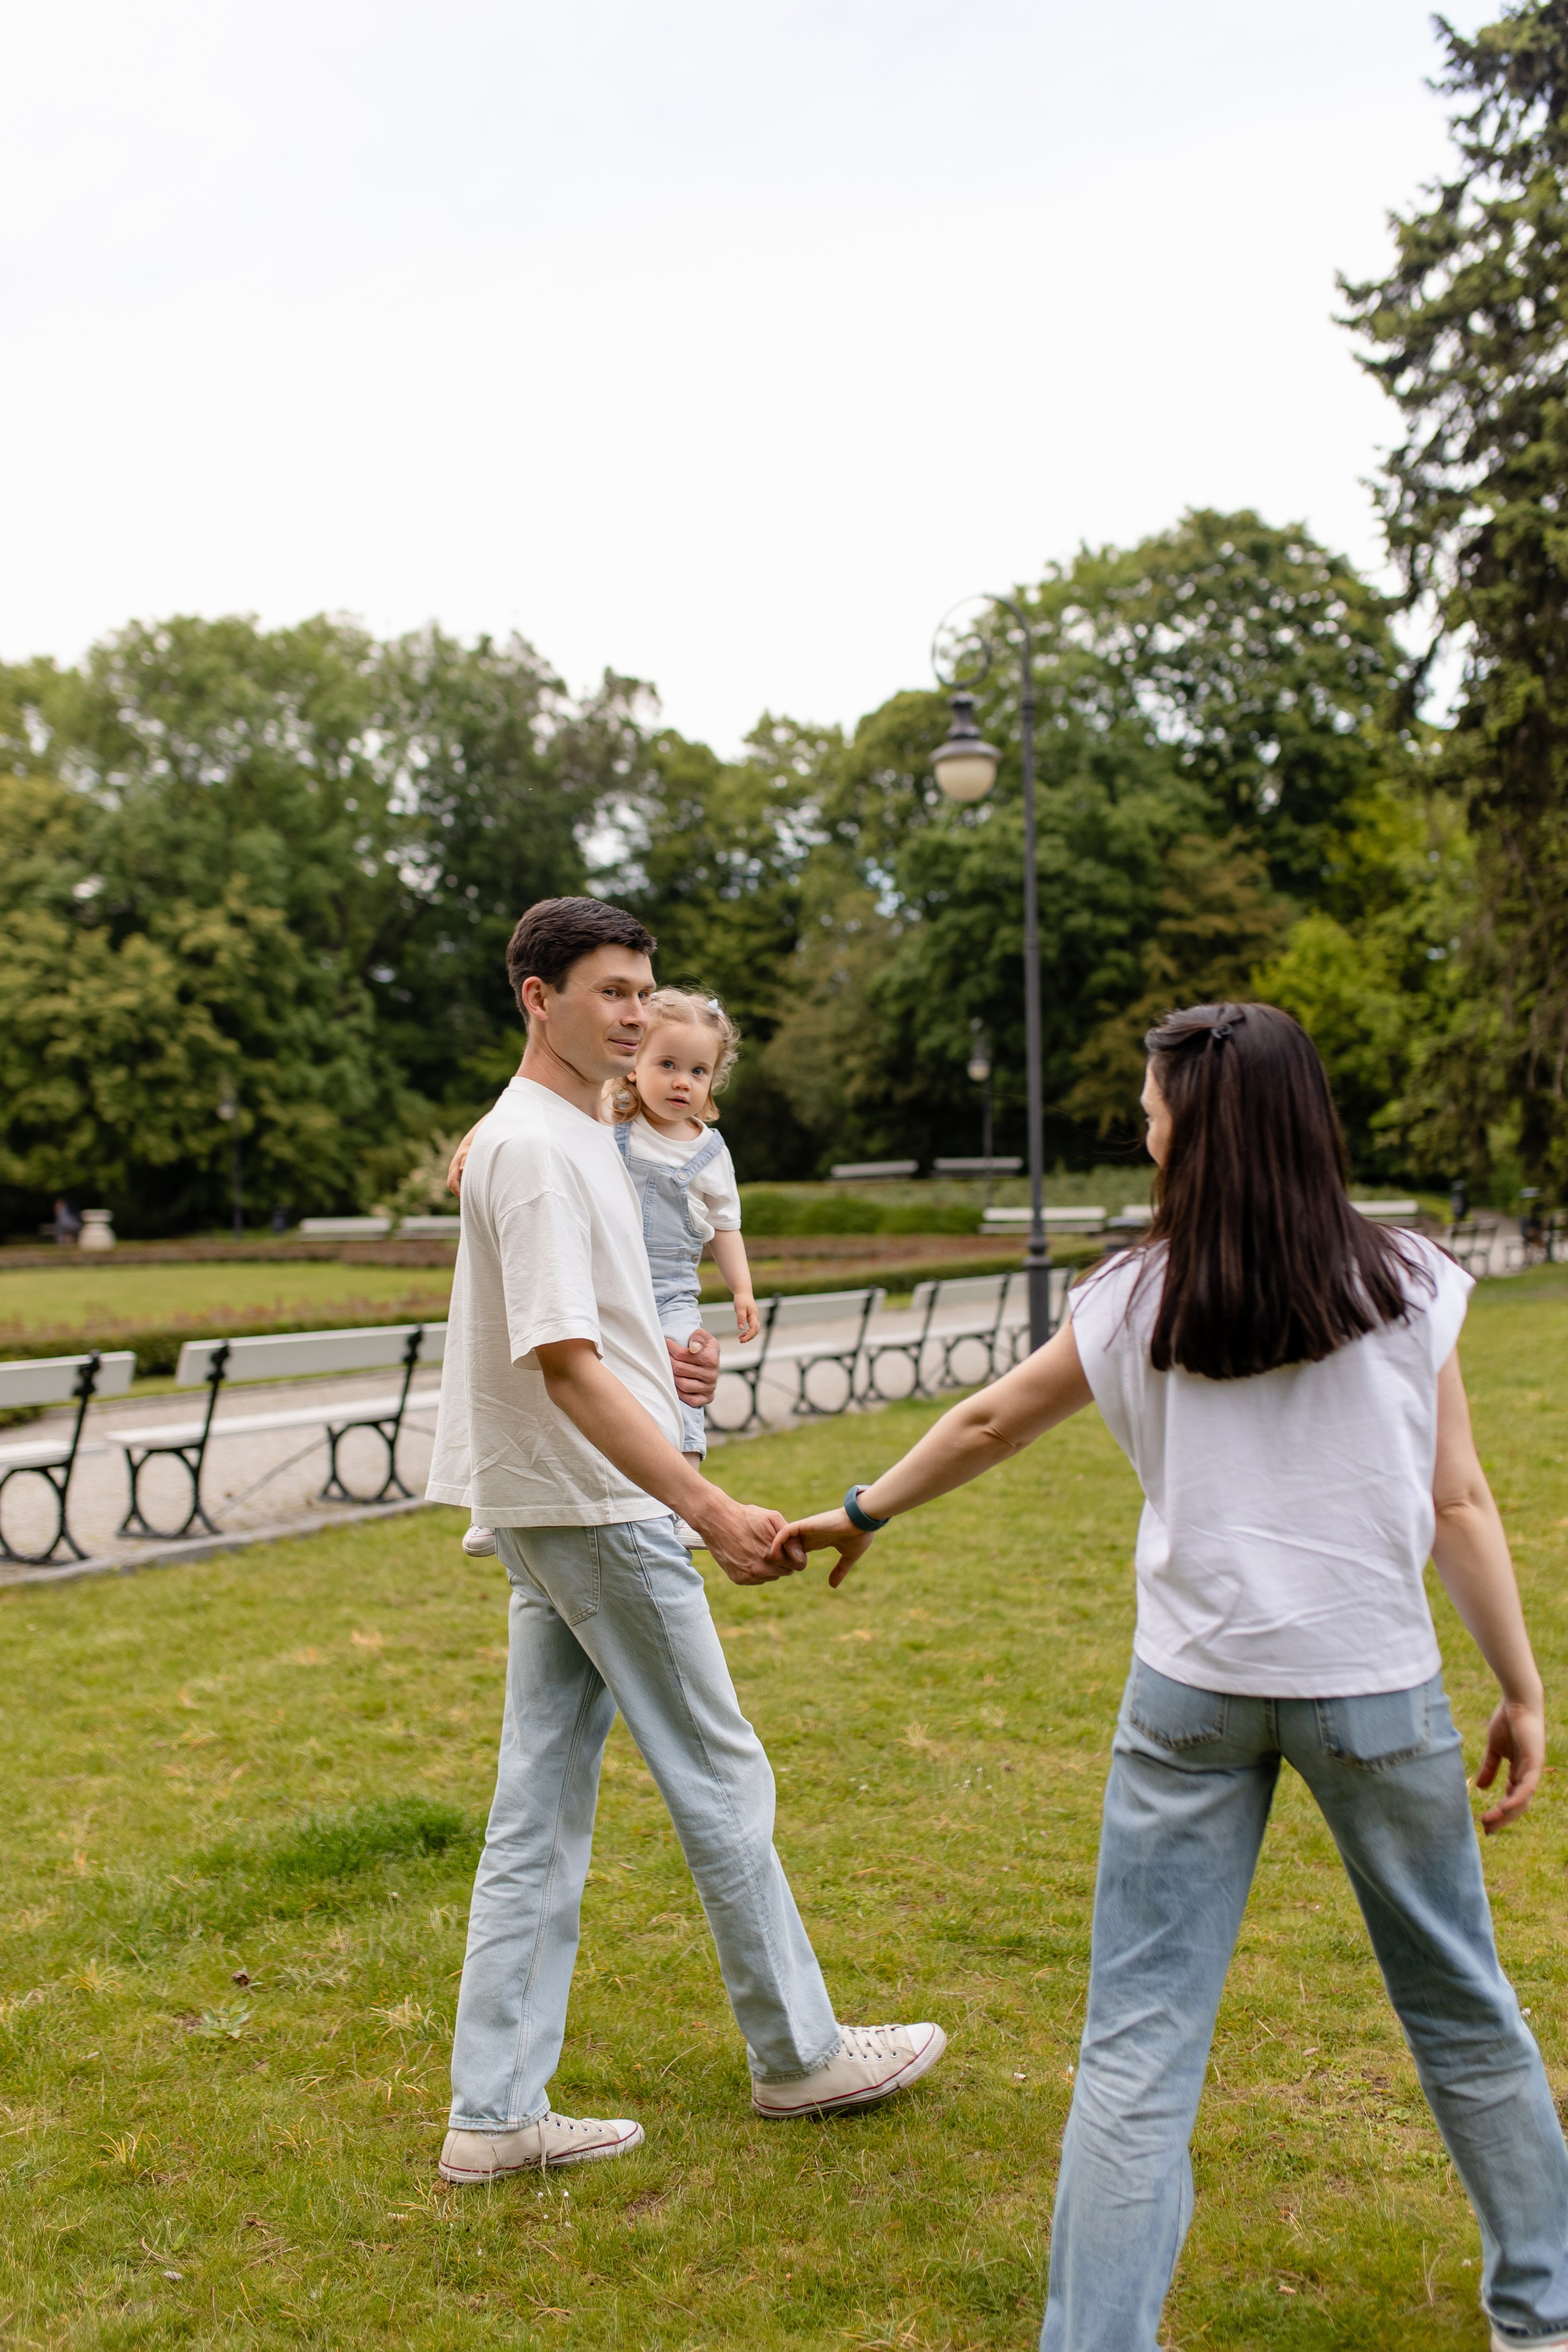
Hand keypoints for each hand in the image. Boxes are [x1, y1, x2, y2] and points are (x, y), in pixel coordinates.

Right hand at [446, 1125, 478, 1197]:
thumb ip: (466, 1161)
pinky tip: (464, 1192)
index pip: (453, 1180)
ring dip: (455, 1190)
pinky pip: (452, 1182)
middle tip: (464, 1198)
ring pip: (450, 1184)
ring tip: (464, 1196)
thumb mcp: (469, 1154)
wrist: (466, 1147)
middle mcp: (452, 1169)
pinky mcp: (454, 1173)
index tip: (462, 1195)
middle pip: (449, 1183)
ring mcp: (452, 1171)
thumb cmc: (470, 1151)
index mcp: (455, 1166)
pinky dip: (456, 1188)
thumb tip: (462, 1169)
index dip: (457, 1188)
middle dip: (455, 1191)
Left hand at [667, 1327, 719, 1407]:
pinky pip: (689, 1400)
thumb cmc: (704, 1348)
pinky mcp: (707, 1398)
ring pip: (682, 1385)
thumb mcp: (704, 1336)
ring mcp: (709, 1387)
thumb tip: (694, 1348)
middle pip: (680, 1369)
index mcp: (711, 1358)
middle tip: (663, 1356)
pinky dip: (679, 1393)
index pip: (682, 1354)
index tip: (666, 1343)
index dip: (670, 1349)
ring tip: (668, 1370)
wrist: (712, 1361)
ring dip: (671, 1377)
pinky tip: (675, 1384)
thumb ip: (699, 1336)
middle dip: (668, 1362)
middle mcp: (712, 1374)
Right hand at [699, 1497, 806, 1585]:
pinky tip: (748, 1555)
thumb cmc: (747, 1517)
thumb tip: (800, 1553)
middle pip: (785, 1571)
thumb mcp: (773, 1518)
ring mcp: (749, 1576)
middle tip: (771, 1545)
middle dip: (783, 1560)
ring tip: (758, 1548)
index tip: (789, 1547)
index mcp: (773, 1556)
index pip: (798, 1566)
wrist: (716, 1520)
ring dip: (770, 1566)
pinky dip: (756, 1570)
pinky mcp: (738, 1579)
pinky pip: (757, 1579)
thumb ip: (790, 1537)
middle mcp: (761, 1570)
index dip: (796, 1555)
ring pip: (771, 1576)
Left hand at [733, 1294, 760, 1342]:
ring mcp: (754, 1318)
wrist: (744, 1293)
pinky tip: (742, 1334)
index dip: (749, 1335)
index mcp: (754, 1315)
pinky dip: (747, 1332)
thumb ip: (741, 1318)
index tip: (742, 1340)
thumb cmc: (741, 1300)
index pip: (754, 1328)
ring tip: (740, 1339)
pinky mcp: (752, 1318)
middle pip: (756, 1331)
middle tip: (741, 1341)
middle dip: (749, 1337)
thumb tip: (741, 1328)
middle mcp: (756, 1318)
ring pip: (754, 1330)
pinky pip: (752, 1327)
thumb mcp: (740, 1308)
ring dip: (748, 1335)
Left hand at [772, 1507, 875, 1589]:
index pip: (798, 1549)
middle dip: (780, 1558)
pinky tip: (774, 1554)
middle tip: (776, 1571)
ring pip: (783, 1538)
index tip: (791, 1573)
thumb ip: (840, 1570)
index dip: (792, 1561)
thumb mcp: (848, 1557)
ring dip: (777, 1551)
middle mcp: (810, 1534)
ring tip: (775, 1565)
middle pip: (786, 1545)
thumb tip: (833, 1586)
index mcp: (819, 1540)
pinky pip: (784, 1532)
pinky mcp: (805, 1525)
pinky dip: (777, 1541)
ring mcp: (806, 1529)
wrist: (863, 1520)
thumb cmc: (859, 1535)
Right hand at [1476, 1694, 1545, 1831]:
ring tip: (1489, 1821)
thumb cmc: (1507, 1722)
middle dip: (1502, 1818)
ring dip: (1506, 1813)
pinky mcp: (1535, 1763)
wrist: (1517, 1702)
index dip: (1500, 1812)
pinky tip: (1504, 1808)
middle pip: (1518, 1804)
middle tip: (1486, 1829)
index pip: (1511, 1799)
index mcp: (1520, 1772)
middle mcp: (1529, 1775)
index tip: (1485, 1823)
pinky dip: (1516, 1798)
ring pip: (1523, 1800)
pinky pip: (1527, 1786)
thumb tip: (1480, 1788)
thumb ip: (1490, 1768)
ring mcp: (1534, 1770)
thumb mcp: (1494, 1749)